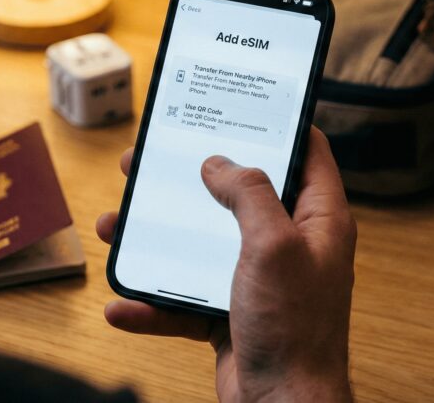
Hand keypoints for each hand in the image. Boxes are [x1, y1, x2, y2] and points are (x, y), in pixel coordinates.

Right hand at [97, 127, 355, 401]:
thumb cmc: (294, 329)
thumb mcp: (273, 244)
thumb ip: (249, 194)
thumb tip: (220, 162)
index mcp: (317, 219)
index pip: (306, 153)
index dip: (277, 125)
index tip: (242, 104)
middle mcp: (289, 244)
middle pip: (237, 194)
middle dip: (191, 178)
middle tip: (150, 161)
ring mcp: (258, 279)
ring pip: (201, 243)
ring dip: (156, 238)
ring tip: (116, 224)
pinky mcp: (230, 312)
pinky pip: (184, 296)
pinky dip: (153, 300)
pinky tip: (123, 303)